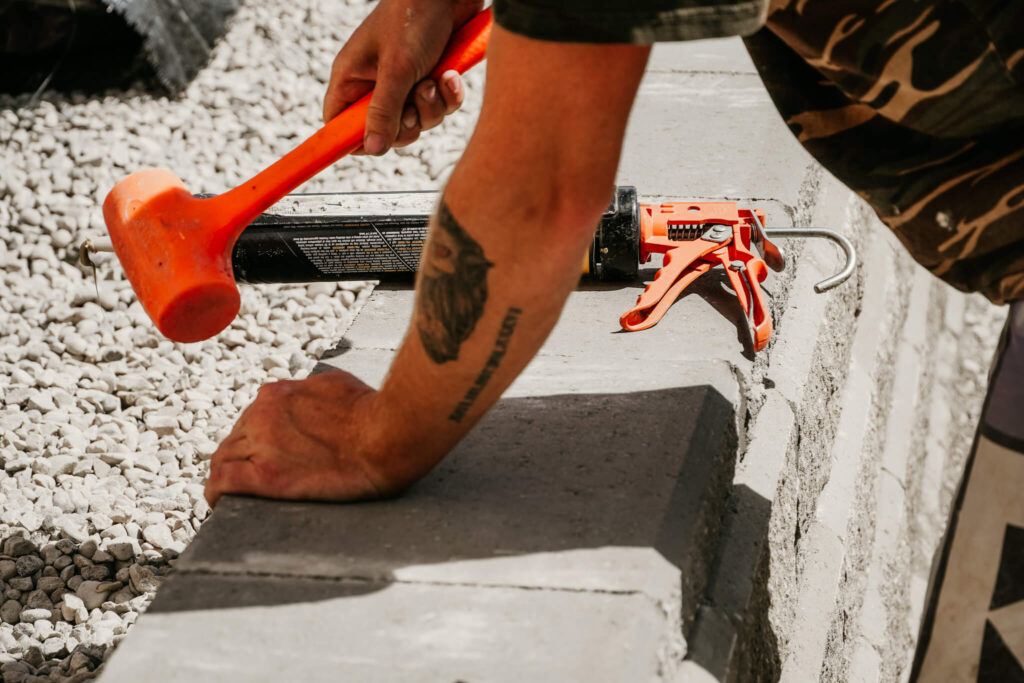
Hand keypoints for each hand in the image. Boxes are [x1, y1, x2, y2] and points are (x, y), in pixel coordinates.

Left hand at [204, 370, 403, 506]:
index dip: (256, 440)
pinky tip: (221, 503)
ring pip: (224, 459)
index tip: (268, 456)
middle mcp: (263, 414)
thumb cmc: (375, 411)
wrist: (390, 435)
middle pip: (235, 440)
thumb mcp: (337, 385)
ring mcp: (262, 443)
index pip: (251, 419)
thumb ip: (312, 392)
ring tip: (237, 495)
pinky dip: (217, 493)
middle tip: (258, 479)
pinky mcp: (266, 476)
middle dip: (243, 459)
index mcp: (278, 394)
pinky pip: (222, 483)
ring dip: (229, 476)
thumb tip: (312, 400)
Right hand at [323, 0, 481, 154]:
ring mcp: (404, 83)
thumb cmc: (414, 18)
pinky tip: (452, 75)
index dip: (355, 139)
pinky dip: (449, 96)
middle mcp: (374, 83)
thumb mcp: (397, 69)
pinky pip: (440, 107)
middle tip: (417, 99)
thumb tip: (373, 149)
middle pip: (385, 131)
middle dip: (409, 123)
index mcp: (352, 77)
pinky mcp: (430, 79)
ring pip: (418, 122)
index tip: (379, 143)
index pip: (339, 123)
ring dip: (433, 106)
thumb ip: (384, 111)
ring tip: (437, 78)